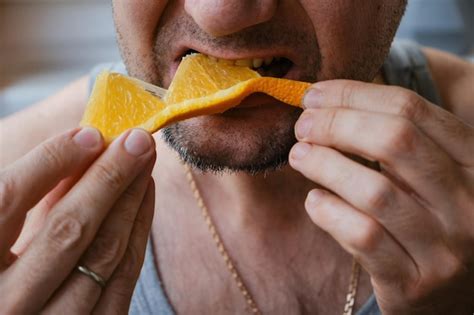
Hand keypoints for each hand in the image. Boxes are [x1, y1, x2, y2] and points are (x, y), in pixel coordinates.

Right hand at [0, 127, 155, 313]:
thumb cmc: (1, 274)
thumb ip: (23, 203)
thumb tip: (77, 153)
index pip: (6, 201)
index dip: (49, 161)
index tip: (89, 133)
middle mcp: (5, 304)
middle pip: (67, 230)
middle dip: (109, 177)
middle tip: (137, 140)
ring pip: (104, 255)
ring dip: (131, 201)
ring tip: (144, 164)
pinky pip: (122, 280)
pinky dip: (136, 234)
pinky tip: (142, 201)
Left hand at [289, 80, 473, 313]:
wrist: (453, 297)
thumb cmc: (430, 221)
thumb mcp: (431, 175)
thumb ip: (398, 141)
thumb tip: (327, 102)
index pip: (411, 109)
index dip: (353, 95)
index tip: (314, 95)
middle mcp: (469, 202)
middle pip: (395, 141)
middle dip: (336, 124)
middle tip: (302, 126)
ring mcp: (445, 247)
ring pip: (375, 190)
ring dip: (325, 165)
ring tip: (299, 156)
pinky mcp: (413, 284)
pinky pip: (363, 237)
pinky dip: (329, 213)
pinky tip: (314, 201)